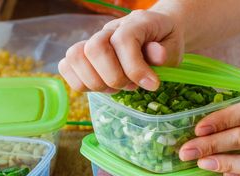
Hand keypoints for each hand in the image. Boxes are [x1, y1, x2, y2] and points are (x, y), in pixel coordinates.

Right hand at [58, 10, 183, 92]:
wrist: (156, 32)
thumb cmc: (164, 42)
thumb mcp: (174, 47)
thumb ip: (165, 52)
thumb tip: (157, 56)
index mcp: (135, 23)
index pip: (123, 41)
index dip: (135, 68)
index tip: (152, 85)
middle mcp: (110, 29)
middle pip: (94, 48)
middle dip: (113, 77)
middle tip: (131, 86)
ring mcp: (93, 40)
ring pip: (75, 56)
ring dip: (95, 82)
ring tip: (115, 88)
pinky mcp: (83, 54)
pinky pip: (66, 66)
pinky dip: (80, 82)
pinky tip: (101, 87)